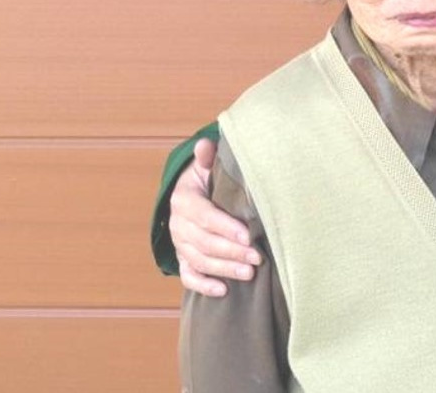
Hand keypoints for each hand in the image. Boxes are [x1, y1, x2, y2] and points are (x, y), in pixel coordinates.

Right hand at [170, 138, 261, 296]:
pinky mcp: (182, 259)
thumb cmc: (207, 179)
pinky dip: (203, 285)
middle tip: (257, 258)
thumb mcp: (206, 165)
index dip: (225, 227)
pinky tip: (223, 291)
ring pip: (199, 261)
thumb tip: (204, 144)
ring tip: (249, 274)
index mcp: (184, 199)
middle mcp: (177, 224)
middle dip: (231, 252)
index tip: (248, 235)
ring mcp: (179, 244)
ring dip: (224, 269)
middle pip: (204, 242)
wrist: (189, 195)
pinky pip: (188, 276)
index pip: (205, 216)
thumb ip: (207, 157)